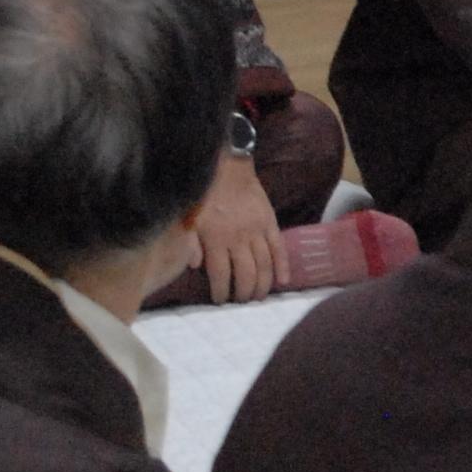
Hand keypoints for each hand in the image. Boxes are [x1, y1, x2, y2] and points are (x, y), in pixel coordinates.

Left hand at [193, 148, 282, 302]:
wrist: (227, 168)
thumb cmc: (204, 194)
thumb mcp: (189, 219)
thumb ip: (189, 243)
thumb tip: (194, 267)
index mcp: (216, 239)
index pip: (220, 274)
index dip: (220, 291)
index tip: (220, 301)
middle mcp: (239, 239)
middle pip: (246, 274)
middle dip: (244, 293)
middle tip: (241, 302)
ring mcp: (258, 232)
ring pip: (264, 266)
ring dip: (262, 285)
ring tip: (259, 297)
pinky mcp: (271, 224)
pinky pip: (280, 249)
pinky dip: (283, 267)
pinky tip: (283, 281)